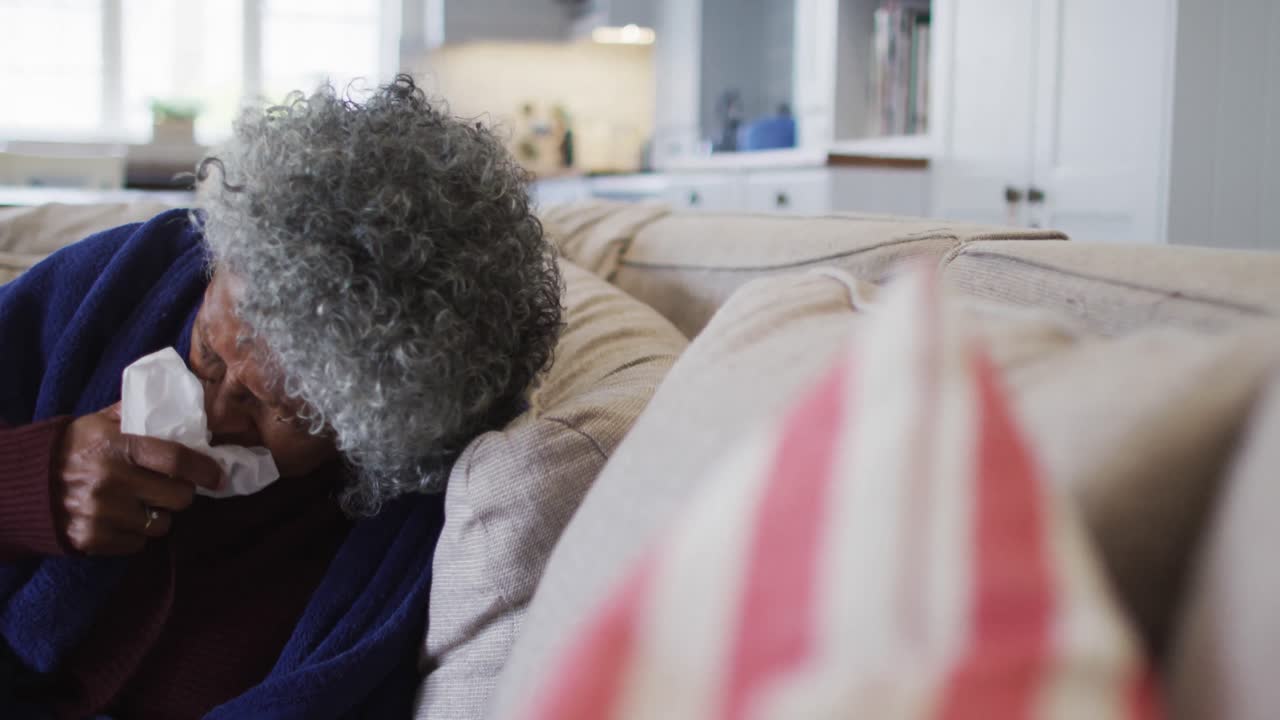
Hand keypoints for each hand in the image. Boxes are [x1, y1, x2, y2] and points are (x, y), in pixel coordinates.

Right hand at [53, 403, 223, 554]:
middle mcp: (111, 481)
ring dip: (158, 515)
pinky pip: (137, 543)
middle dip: (181, 493)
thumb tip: (184, 404)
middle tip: (171, 487)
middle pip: (178, 498)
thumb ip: (138, 415)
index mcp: (117, 447)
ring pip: (161, 524)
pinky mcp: (91, 539)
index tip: (217, 476)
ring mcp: (101, 513)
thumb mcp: (101, 423)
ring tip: (141, 503)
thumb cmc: (71, 448)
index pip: (175, 460)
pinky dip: (135, 534)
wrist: (21, 483)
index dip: (203, 469)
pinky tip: (121, 518)